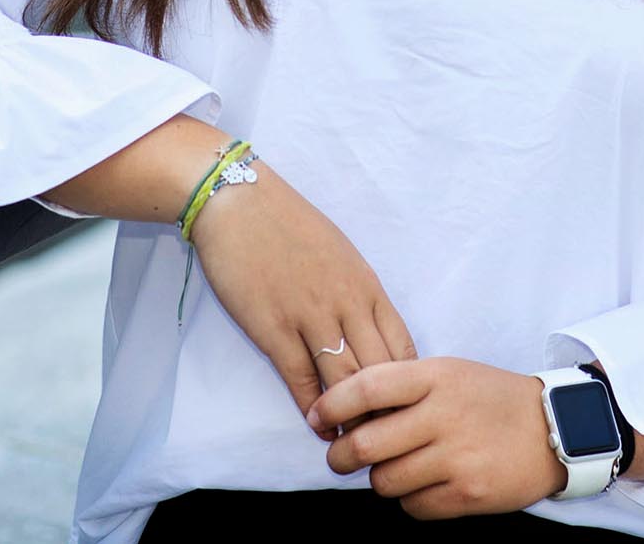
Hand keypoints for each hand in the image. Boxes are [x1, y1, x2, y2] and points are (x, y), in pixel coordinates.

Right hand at [183, 156, 418, 440]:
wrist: (235, 200)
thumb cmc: (288, 222)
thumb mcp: (340, 252)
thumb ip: (359, 292)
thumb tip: (371, 331)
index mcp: (367, 286)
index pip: (404, 350)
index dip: (408, 388)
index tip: (404, 410)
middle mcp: (347, 305)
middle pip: (381, 375)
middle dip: (388, 412)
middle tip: (387, 440)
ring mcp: (310, 317)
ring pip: (346, 384)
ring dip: (353, 419)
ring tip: (355, 444)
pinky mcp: (273, 328)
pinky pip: (301, 379)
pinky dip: (313, 407)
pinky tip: (317, 423)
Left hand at [310, 357, 570, 517]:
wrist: (555, 429)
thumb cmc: (488, 397)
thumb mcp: (446, 373)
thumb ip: (400, 386)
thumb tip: (345, 413)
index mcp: (433, 377)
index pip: (365, 388)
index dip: (331, 405)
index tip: (317, 418)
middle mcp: (443, 416)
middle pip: (365, 444)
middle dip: (339, 457)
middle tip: (337, 459)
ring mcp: (458, 457)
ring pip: (386, 481)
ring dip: (379, 480)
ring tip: (390, 470)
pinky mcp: (470, 493)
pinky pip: (415, 507)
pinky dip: (409, 501)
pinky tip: (421, 486)